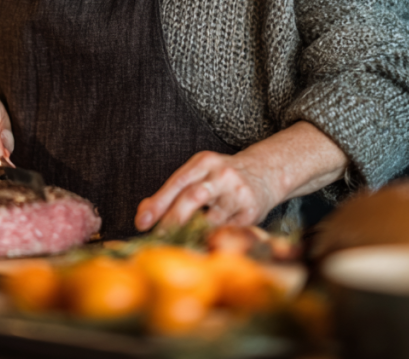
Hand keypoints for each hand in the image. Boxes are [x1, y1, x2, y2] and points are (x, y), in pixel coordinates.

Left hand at [134, 151, 277, 232]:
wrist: (266, 172)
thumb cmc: (221, 177)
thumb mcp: (198, 174)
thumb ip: (172, 192)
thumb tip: (143, 214)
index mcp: (203, 162)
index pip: (177, 183)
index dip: (158, 203)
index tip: (142, 222)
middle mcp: (221, 175)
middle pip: (193, 197)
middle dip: (172, 220)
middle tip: (157, 238)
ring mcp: (238, 193)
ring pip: (211, 219)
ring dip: (192, 235)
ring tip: (178, 245)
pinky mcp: (251, 212)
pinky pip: (227, 232)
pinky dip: (211, 241)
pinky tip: (201, 246)